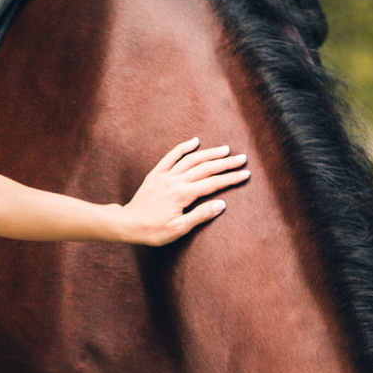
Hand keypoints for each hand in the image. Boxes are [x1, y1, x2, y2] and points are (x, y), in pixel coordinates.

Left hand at [122, 137, 250, 244]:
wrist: (127, 224)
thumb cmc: (153, 231)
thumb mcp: (178, 229)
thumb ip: (200, 215)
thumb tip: (221, 204)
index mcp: (183, 195)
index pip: (212, 184)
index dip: (230, 178)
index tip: (245, 174)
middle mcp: (175, 181)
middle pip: (205, 168)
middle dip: (225, 163)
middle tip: (241, 158)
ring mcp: (165, 175)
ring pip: (191, 160)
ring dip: (209, 153)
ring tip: (225, 149)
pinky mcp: (156, 174)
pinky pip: (171, 156)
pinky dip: (183, 148)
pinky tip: (194, 142)